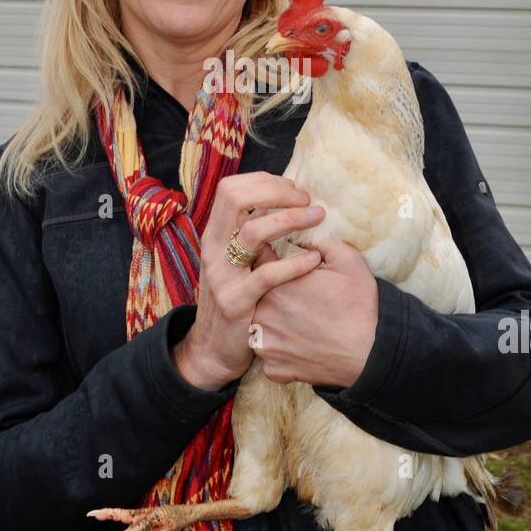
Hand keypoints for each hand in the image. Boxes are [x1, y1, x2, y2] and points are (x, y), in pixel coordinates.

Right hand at [172, 172, 326, 389]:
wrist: (213, 349)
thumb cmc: (236, 297)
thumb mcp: (236, 260)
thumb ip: (252, 233)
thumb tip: (283, 202)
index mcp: (214, 233)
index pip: (231, 188)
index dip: (264, 181)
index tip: (293, 188)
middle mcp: (213, 247)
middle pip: (236, 198)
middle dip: (277, 192)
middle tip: (306, 200)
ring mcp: (222, 274)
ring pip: (254, 231)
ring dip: (291, 219)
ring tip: (317, 217)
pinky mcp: (235, 301)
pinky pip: (268, 275)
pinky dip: (295, 263)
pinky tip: (315, 259)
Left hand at [249, 237, 378, 386]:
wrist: (372, 353)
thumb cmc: (360, 304)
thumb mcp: (346, 259)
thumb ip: (317, 240)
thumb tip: (298, 232)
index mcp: (274, 283)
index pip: (259, 261)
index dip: (274, 259)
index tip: (286, 263)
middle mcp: (261, 314)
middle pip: (255, 294)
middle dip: (271, 291)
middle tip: (297, 296)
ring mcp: (265, 344)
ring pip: (259, 326)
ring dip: (272, 321)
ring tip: (299, 321)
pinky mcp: (273, 369)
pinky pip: (268, 354)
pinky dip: (280, 349)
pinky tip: (299, 344)